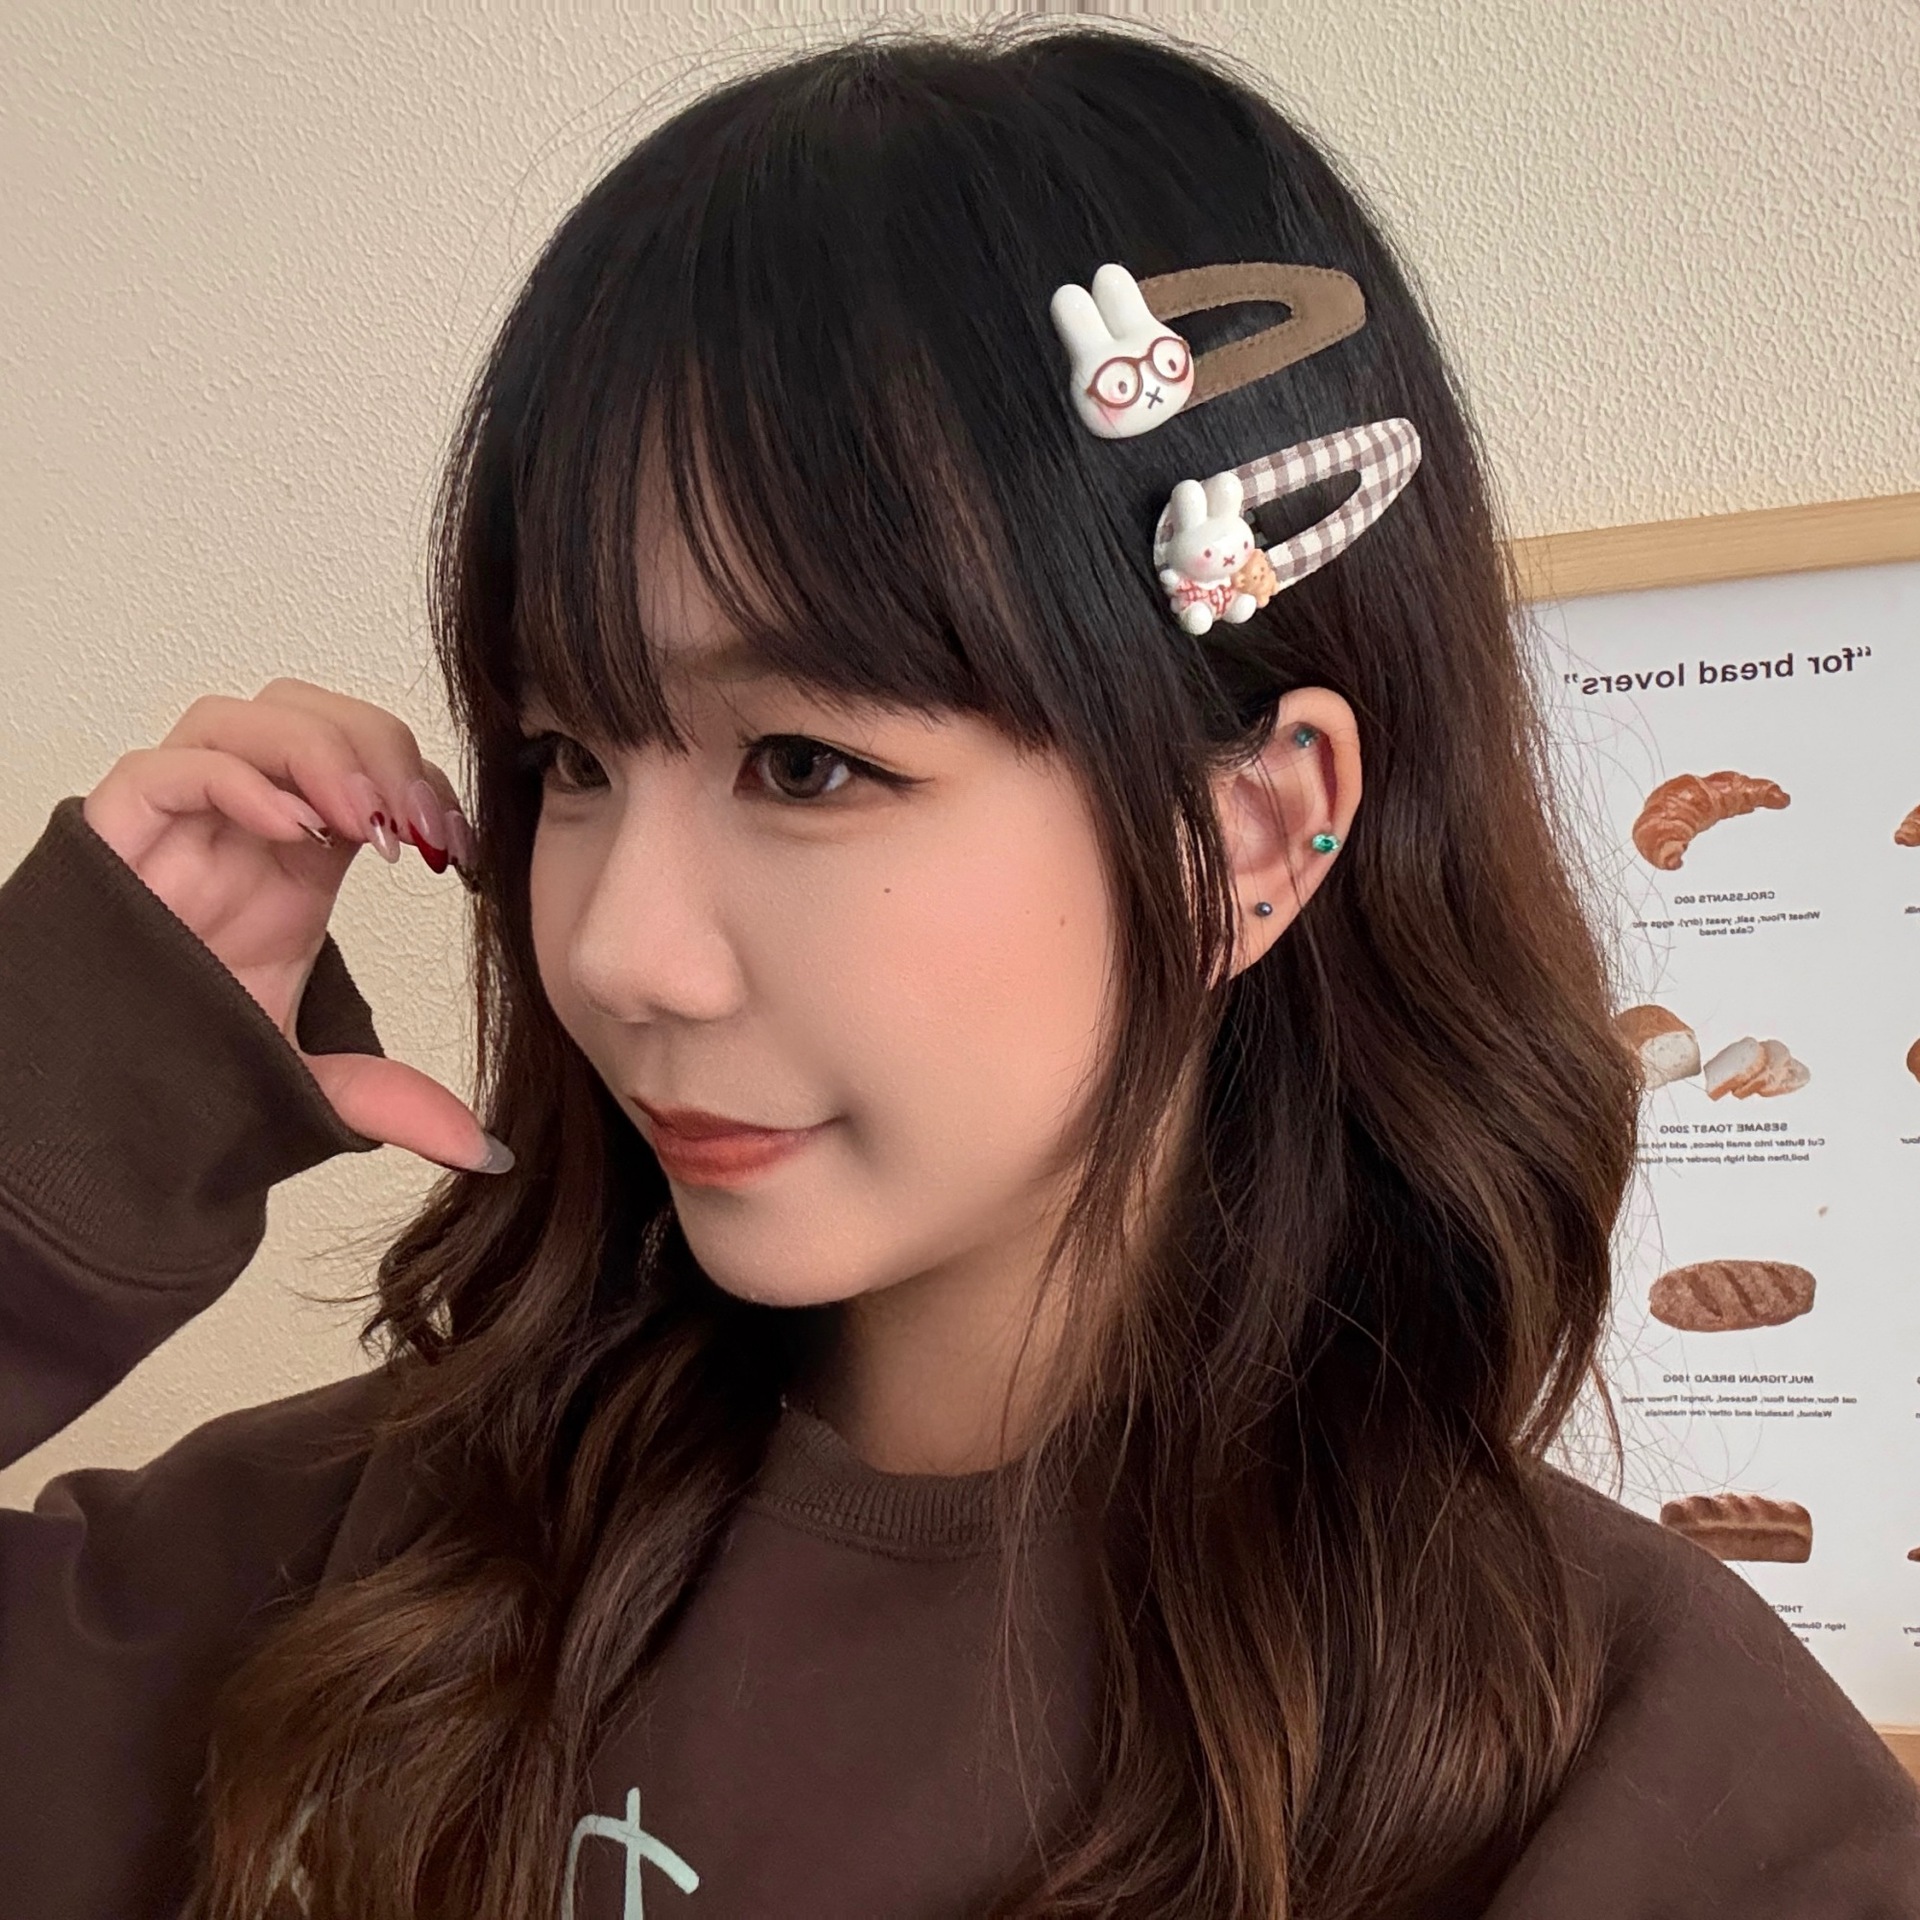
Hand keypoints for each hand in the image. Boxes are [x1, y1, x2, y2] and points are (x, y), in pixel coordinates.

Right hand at [82, 677, 509, 1174]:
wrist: (90, 1109)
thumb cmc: (188, 1064)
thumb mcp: (312, 1081)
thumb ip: (395, 1101)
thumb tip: (487, 1154)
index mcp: (298, 858)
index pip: (368, 764)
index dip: (420, 783)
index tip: (457, 849)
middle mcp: (241, 827)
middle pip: (310, 714)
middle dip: (377, 748)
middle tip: (417, 825)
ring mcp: (176, 826)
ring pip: (241, 718)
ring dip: (319, 752)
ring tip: (367, 824)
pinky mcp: (114, 841)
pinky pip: (167, 768)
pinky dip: (238, 778)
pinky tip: (296, 832)